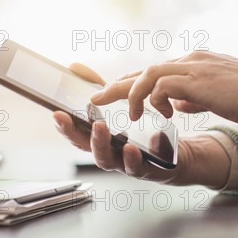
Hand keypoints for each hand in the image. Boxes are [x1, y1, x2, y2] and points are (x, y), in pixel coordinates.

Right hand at [55, 63, 231, 187]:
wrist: (179, 155)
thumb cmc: (147, 134)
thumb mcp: (124, 107)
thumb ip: (103, 89)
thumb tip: (75, 67)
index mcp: (105, 141)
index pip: (79, 136)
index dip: (66, 128)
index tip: (57, 114)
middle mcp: (114, 155)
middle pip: (92, 152)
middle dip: (85, 138)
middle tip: (85, 123)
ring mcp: (131, 165)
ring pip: (113, 163)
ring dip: (106, 147)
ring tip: (107, 132)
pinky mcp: (153, 170)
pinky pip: (145, 167)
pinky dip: (139, 157)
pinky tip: (143, 144)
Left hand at [90, 51, 237, 124]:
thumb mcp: (214, 97)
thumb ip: (191, 97)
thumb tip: (176, 104)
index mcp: (193, 65)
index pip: (155, 72)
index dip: (132, 82)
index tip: (114, 93)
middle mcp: (189, 62)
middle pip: (143, 70)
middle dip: (117, 85)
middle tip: (95, 97)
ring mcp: (192, 68)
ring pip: (148, 74)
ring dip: (130, 93)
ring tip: (121, 112)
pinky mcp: (196, 80)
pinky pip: (161, 86)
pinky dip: (152, 100)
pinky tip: (154, 115)